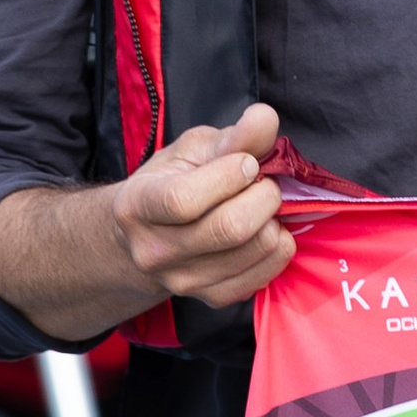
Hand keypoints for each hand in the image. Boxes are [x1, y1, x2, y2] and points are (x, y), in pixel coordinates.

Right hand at [113, 103, 293, 311]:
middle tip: (264, 183)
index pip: (184, 200)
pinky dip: (278, 246)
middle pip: (229, 228)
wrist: (147, 239)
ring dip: (275, 219)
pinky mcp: (212, 298)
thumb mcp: (192, 150)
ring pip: (255, 248)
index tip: (245, 163)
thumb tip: (265, 117)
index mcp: (138, 206)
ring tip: (262, 205)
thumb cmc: (172, 182)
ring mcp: (183, 281)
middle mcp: (154, 251)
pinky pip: (265, 273)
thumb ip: (233, 135)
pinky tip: (265, 230)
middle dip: (263, 195)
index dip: (228, 176)